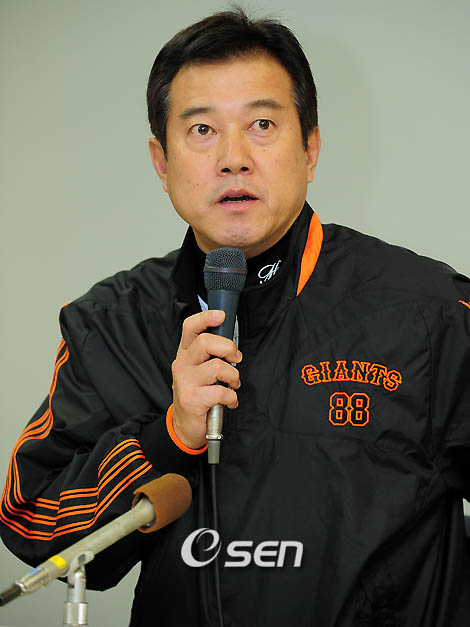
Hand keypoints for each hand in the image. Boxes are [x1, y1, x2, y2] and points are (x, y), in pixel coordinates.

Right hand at [171, 309, 241, 448]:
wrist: (185, 426)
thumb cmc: (197, 394)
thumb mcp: (198, 371)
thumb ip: (210, 355)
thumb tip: (231, 345)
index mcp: (185, 354)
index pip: (190, 327)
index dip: (206, 317)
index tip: (220, 315)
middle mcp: (182, 364)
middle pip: (206, 342)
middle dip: (228, 348)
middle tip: (235, 358)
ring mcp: (185, 382)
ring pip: (217, 367)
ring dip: (233, 376)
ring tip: (233, 384)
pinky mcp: (192, 399)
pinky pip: (220, 391)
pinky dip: (231, 396)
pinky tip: (230, 401)